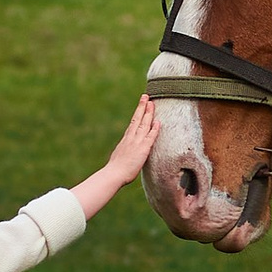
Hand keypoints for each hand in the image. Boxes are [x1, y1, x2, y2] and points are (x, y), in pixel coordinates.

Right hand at [75, 95, 162, 219]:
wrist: (113, 174)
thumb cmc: (115, 170)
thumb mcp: (119, 157)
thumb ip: (123, 153)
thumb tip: (123, 155)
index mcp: (125, 140)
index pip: (133, 123)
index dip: (137, 114)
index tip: (141, 105)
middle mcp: (131, 138)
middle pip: (137, 119)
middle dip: (142, 107)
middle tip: (146, 97)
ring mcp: (136, 142)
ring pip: (144, 124)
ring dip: (149, 113)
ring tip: (152, 103)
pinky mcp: (142, 149)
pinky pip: (150, 137)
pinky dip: (154, 129)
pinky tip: (158, 122)